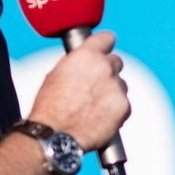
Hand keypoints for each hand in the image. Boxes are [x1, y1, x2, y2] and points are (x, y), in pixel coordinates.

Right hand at [27, 30, 130, 151]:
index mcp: (86, 55)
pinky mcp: (124, 106)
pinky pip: (124, 104)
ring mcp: (116, 87)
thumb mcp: (57, 74)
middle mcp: (104, 67)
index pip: (107, 38)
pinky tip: (99, 118)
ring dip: (112, 92)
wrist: (56, 136)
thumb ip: (76, 62)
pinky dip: (116, 110)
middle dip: (107, 72)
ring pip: (120, 84)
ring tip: (93, 107)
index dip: (105, 45)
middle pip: (116, 62)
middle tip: (95, 86)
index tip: (105, 49)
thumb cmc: (50, 108)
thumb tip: (84, 60)